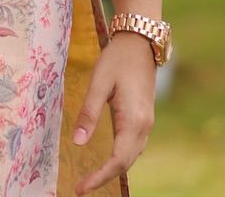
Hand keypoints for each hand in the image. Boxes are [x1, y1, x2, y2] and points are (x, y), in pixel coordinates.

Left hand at [70, 30, 156, 195]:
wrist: (140, 42)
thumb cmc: (117, 59)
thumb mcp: (99, 83)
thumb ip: (88, 113)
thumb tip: (77, 143)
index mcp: (134, 121)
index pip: (117, 160)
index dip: (99, 177)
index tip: (81, 188)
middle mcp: (144, 126)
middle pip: (125, 163)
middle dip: (104, 177)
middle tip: (81, 188)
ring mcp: (147, 123)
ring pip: (131, 156)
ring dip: (113, 169)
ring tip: (92, 177)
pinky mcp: (144, 117)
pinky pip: (134, 146)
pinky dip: (121, 158)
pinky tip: (108, 158)